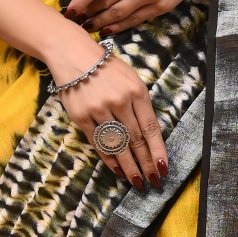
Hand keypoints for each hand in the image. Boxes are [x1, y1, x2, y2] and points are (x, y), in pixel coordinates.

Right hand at [47, 36, 167, 191]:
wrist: (73, 54)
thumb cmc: (107, 68)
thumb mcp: (131, 78)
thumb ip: (140, 103)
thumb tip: (149, 135)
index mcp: (137, 91)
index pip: (150, 127)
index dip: (158, 150)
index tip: (163, 168)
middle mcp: (120, 101)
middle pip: (136, 140)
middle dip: (146, 163)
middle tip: (153, 181)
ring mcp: (100, 110)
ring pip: (118, 145)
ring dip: (130, 167)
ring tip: (137, 182)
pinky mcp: (82, 117)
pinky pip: (99, 144)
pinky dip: (110, 159)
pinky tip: (118, 170)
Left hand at [66, 0, 210, 36]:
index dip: (79, 2)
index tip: (69, 12)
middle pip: (103, 2)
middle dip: (87, 14)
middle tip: (76, 22)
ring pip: (116, 14)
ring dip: (99, 22)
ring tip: (89, 27)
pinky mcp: (160, 6)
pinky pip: (134, 19)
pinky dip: (119, 26)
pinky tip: (108, 29)